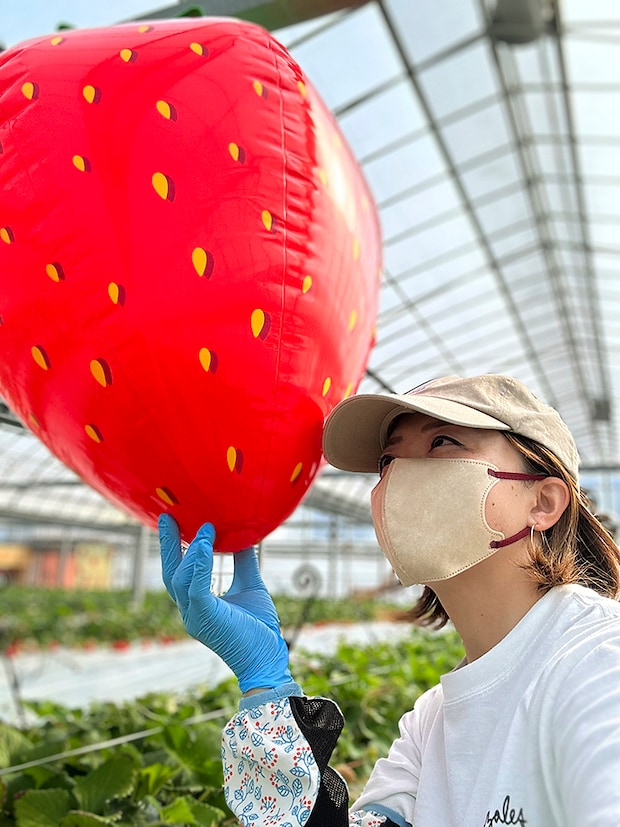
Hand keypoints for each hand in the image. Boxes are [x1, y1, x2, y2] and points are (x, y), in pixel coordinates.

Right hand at [159, 514, 291, 693]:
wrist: (268, 658)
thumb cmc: (259, 627)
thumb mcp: (250, 585)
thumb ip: (243, 561)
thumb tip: (243, 534)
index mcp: (196, 604)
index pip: (179, 572)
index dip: (174, 548)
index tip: (174, 522)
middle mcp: (189, 611)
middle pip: (171, 573)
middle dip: (168, 544)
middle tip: (168, 517)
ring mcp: (194, 616)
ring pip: (180, 579)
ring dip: (191, 551)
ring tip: (204, 528)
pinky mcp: (206, 618)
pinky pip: (196, 587)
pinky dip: (200, 563)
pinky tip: (208, 544)